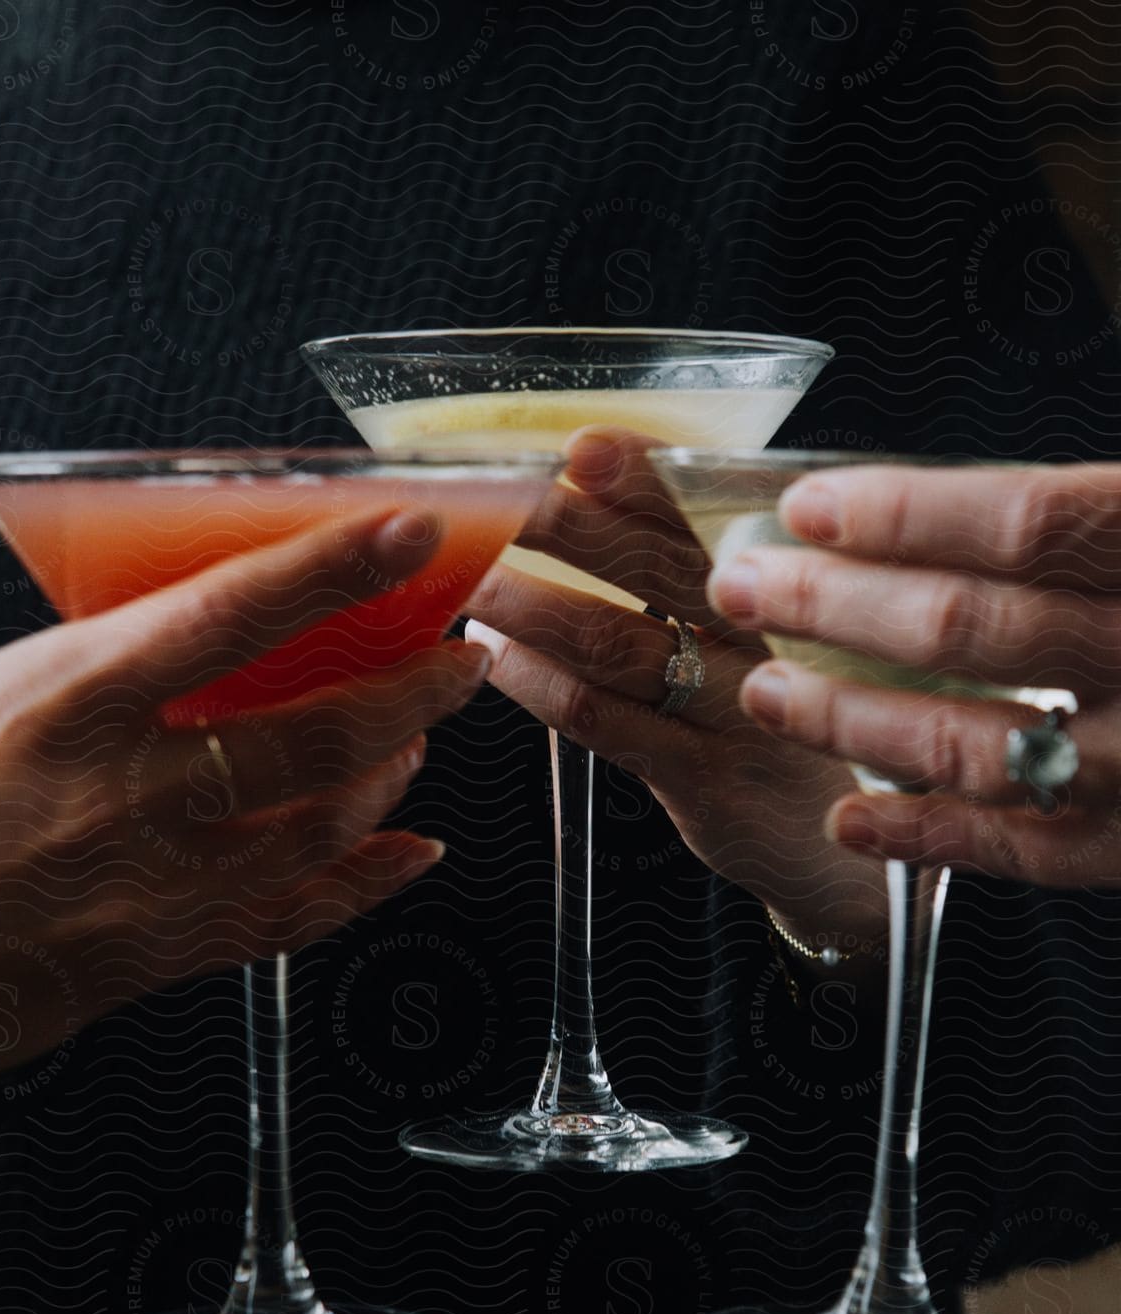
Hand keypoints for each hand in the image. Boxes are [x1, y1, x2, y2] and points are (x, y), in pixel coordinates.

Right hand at [0, 509, 490, 1089]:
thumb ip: (113, 664)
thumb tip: (228, 623)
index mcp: (62, 702)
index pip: (225, 615)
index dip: (330, 570)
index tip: (406, 531)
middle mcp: (120, 795)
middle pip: (310, 737)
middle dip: (408, 691)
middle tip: (454, 657)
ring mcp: (152, 885)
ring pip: (321, 827)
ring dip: (391, 775)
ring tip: (415, 739)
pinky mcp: (165, 955)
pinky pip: (296, 919)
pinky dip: (370, 882)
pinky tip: (411, 852)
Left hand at [464, 428, 888, 952]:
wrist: (854, 859)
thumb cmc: (789, 733)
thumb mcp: (773, 651)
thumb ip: (705, 588)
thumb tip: (593, 509)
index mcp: (781, 594)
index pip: (708, 516)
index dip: (645, 477)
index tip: (583, 445)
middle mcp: (764, 644)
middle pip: (659, 566)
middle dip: (570, 524)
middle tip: (494, 494)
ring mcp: (736, 714)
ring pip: (619, 642)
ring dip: (533, 602)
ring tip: (468, 574)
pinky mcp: (705, 782)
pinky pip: (608, 722)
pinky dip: (540, 683)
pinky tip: (497, 656)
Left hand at [708, 463, 1120, 885]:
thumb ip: (1067, 526)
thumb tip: (911, 503)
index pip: (1023, 523)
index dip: (903, 513)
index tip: (802, 507)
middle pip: (968, 628)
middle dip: (832, 605)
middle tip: (738, 587)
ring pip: (969, 743)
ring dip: (848, 719)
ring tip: (763, 694)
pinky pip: (1009, 846)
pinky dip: (918, 831)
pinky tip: (844, 820)